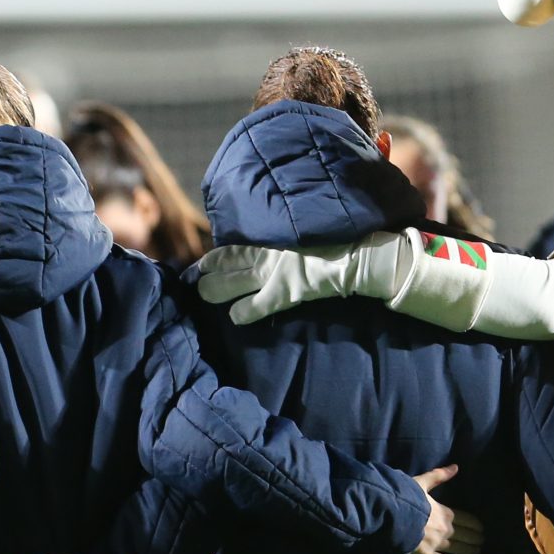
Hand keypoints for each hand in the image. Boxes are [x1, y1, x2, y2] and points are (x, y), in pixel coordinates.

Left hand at [197, 232, 403, 325]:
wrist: (356, 256)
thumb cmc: (333, 244)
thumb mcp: (301, 237)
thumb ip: (281, 242)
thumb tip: (268, 246)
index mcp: (271, 242)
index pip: (231, 250)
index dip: (213, 259)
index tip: (200, 265)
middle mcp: (267, 257)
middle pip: (225, 266)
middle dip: (207, 276)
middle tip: (197, 283)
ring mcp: (273, 275)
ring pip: (231, 285)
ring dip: (215, 292)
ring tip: (205, 296)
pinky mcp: (284, 293)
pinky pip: (254, 307)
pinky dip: (242, 313)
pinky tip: (235, 317)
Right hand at [407, 464, 482, 553]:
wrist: (388, 517)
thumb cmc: (404, 499)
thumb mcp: (420, 483)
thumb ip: (438, 476)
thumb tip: (456, 467)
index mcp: (445, 513)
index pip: (468, 520)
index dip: (477, 524)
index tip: (482, 528)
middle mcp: (445, 530)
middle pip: (467, 536)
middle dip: (477, 538)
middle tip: (482, 541)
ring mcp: (436, 544)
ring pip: (460, 549)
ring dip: (471, 551)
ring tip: (477, 551)